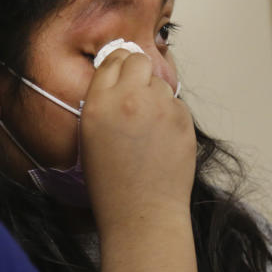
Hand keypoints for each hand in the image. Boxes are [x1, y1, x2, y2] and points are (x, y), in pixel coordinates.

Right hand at [79, 50, 195, 227]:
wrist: (141, 212)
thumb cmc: (110, 184)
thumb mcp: (89, 137)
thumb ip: (101, 102)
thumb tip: (118, 80)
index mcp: (98, 104)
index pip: (112, 60)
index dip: (116, 66)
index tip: (119, 73)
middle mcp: (129, 99)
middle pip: (139, 60)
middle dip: (137, 71)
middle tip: (135, 92)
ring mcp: (159, 108)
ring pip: (160, 82)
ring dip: (154, 95)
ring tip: (147, 125)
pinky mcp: (183, 119)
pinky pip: (176, 103)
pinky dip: (170, 114)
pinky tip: (161, 137)